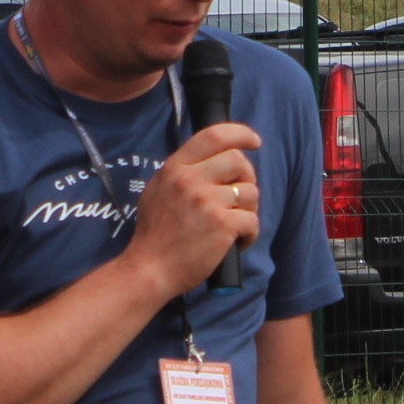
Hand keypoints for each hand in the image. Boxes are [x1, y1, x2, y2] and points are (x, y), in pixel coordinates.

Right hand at [125, 122, 262, 295]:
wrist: (149, 269)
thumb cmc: (154, 235)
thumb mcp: (158, 190)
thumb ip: (181, 172)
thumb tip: (211, 161)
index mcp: (175, 167)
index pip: (214, 135)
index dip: (240, 134)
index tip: (254, 141)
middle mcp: (191, 179)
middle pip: (238, 161)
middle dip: (247, 177)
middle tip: (240, 197)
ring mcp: (207, 201)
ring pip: (249, 191)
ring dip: (249, 208)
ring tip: (235, 224)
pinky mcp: (221, 225)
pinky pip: (252, 219)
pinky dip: (249, 233)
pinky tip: (237, 242)